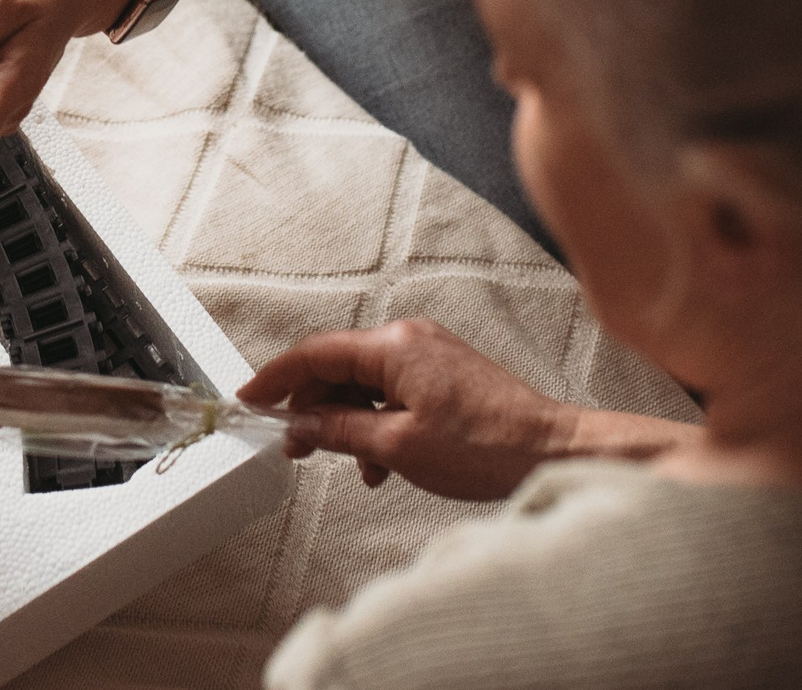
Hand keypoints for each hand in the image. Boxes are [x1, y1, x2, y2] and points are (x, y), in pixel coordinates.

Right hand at [237, 320, 577, 501]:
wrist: (551, 451)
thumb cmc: (487, 446)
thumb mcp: (397, 445)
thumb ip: (340, 430)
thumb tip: (301, 423)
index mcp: (395, 345)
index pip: (316, 353)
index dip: (277, 378)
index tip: (251, 399)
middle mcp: (411, 340)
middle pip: (340, 367)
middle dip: (312, 406)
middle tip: (294, 444)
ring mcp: (431, 357)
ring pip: (366, 383)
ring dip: (346, 420)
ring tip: (340, 460)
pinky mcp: (446, 377)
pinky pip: (394, 393)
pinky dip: (377, 423)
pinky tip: (378, 462)